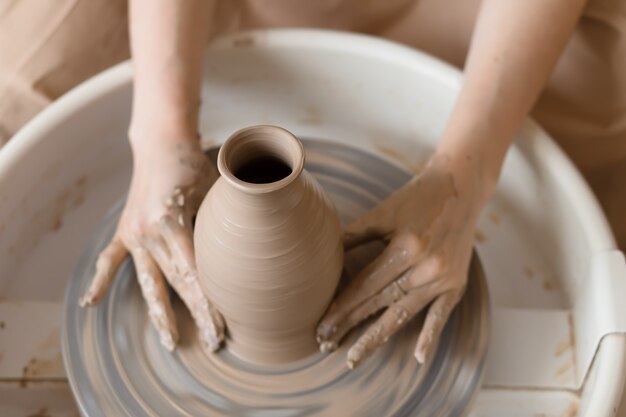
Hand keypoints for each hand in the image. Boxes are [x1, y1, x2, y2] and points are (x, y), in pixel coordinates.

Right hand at [80, 136, 224, 353]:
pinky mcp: (124, 232)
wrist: (162, 143)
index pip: (195, 273)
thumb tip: (241, 261)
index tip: (225, 327)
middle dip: (197, 314)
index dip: (210, 303)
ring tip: (171, 342)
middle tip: (215, 342)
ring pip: (147, 281)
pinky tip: (89, 303)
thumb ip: (220, 227)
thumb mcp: (216, 193)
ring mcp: (133, 234)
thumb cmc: (196, 167)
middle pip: (176, 283)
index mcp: (172, 222)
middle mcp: (148, 232)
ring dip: (160, 313)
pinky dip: (100, 280)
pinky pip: (110, 260)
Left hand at [317, 154, 483, 367]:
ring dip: (377, 337)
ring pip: (403, 314)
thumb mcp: (383, 212)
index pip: (365, 285)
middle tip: (326, 345)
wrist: (462, 186)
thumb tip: (321, 254)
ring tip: (354, 358)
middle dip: (350, 325)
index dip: (341, 307)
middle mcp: (427, 267)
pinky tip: (417, 358)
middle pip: (380, 303)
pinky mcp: (457, 285)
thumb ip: (353, 235)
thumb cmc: (417, 197)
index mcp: (406, 247)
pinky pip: (440, 315)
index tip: (322, 327)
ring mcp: (444, 279)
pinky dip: (429, 336)